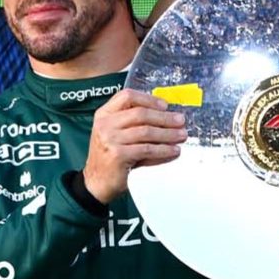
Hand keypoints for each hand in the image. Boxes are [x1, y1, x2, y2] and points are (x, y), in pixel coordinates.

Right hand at [83, 89, 186, 203]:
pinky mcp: (118, 155)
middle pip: (140, 113)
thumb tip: (166, 118)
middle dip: (164, 117)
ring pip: (146, 131)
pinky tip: (173, 150)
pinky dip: (164, 150)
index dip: (148, 99)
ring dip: (168, 134)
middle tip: (180, 121)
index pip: (127, 96)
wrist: (97, 182)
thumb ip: (133, 124)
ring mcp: (110, 139)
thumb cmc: (110, 157)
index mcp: (104, 115)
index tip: (165, 105)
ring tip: (181, 135)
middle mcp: (105, 124)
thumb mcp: (115, 134)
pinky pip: (147, 149)